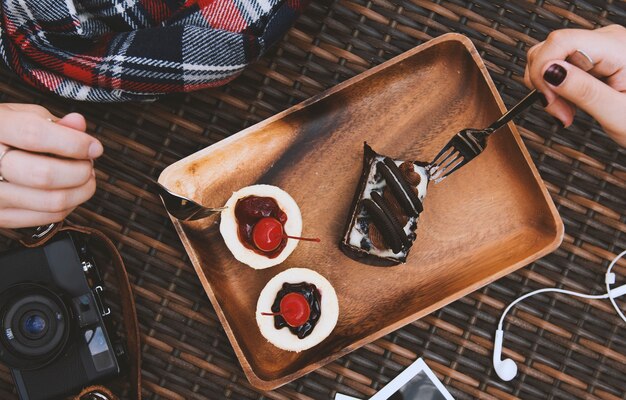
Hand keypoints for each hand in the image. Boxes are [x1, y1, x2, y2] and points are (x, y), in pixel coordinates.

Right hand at [0, 104, 102, 227]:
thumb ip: (53, 122)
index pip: (34, 135)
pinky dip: (70, 205)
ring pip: (52, 201)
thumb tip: (78, 124)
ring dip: (81, 190)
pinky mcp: (1, 216)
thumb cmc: (3, 134)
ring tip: (84, 177)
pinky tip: (70, 190)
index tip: (94, 147)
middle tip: (88, 164)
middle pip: (44, 175)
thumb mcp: (22, 116)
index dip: (73, 143)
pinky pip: (49, 217)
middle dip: (80, 171)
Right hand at [524, 24, 625, 145]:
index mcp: (616, 48)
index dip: (543, 69)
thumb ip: (584, 91)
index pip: (560, 41)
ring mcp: (596, 48)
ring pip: (549, 58)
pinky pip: (558, 67)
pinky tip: (570, 104)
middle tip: (559, 111)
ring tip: (566, 111)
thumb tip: (550, 71)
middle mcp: (605, 41)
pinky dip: (555, 89)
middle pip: (550, 48)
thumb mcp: (617, 113)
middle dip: (544, 83)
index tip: (548, 98)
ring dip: (547, 88)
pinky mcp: (590, 59)